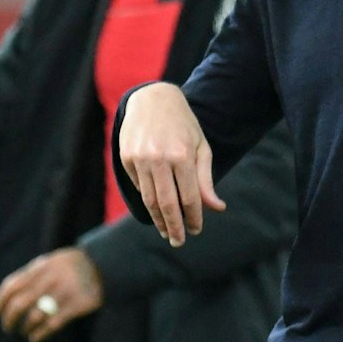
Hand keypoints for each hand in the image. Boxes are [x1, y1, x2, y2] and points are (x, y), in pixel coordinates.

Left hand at [0, 248, 103, 341]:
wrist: (103, 264)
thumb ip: (30, 275)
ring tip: (23, 332)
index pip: (12, 285)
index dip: (0, 300)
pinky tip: (34, 338)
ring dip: (25, 327)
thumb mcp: (49, 263)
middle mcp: (49, 279)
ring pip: (35, 316)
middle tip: (7, 327)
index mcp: (40, 267)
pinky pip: (53, 324)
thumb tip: (6, 296)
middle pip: (20, 303)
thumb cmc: (69, 266)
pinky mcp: (76, 305)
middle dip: (9, 319)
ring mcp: (63, 292)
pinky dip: (40, 333)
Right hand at [116, 84, 224, 245]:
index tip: (196, 230)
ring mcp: (139, 158)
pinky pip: (139, 186)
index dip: (194, 218)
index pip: (189, 198)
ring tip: (167, 231)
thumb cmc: (183, 125)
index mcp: (181, 155)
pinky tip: (156, 207)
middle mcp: (159, 158)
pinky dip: (149, 199)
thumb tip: (217, 208)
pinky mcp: (126, 158)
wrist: (152, 99)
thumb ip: (205, 180)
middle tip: (178, 242)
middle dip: (174, 227)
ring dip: (159, 219)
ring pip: (149, 199)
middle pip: (166, 204)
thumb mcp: (200, 148)